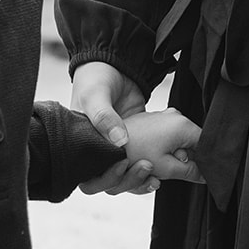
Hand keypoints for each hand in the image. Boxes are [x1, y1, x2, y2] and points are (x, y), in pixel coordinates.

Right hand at [71, 62, 157, 194]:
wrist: (112, 65)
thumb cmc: (94, 79)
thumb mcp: (95, 96)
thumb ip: (104, 117)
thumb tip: (120, 143)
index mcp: (82, 148)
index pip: (90, 178)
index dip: (107, 179)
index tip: (123, 164)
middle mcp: (99, 153)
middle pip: (111, 183)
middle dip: (129, 181)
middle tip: (146, 166)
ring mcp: (118, 149)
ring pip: (128, 176)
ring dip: (142, 178)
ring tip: (156, 172)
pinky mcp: (138, 143)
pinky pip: (144, 161)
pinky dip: (154, 166)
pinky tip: (166, 163)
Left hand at [118, 106, 204, 187]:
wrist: (101, 142)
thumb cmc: (133, 152)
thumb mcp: (166, 168)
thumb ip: (190, 171)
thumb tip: (206, 175)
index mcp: (182, 126)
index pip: (205, 145)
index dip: (201, 163)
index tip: (192, 174)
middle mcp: (173, 118)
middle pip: (187, 146)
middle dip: (176, 164)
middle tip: (159, 173)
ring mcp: (159, 119)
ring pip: (170, 146)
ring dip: (160, 161)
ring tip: (144, 166)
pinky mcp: (147, 123)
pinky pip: (157, 142)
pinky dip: (151, 153)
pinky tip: (137, 160)